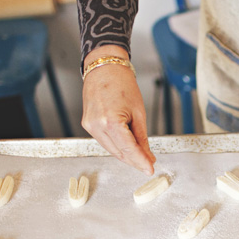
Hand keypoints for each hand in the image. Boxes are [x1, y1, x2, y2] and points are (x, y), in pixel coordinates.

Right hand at [81, 46, 155, 174]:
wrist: (104, 69)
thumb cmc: (122, 84)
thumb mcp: (138, 113)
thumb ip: (141, 138)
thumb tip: (147, 156)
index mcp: (111, 122)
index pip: (128, 149)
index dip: (140, 162)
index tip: (150, 169)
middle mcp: (97, 126)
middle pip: (118, 152)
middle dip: (134, 161)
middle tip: (148, 164)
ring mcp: (90, 126)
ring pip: (111, 149)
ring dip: (126, 155)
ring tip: (140, 157)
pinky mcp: (87, 124)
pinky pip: (104, 141)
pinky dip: (116, 146)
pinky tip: (127, 147)